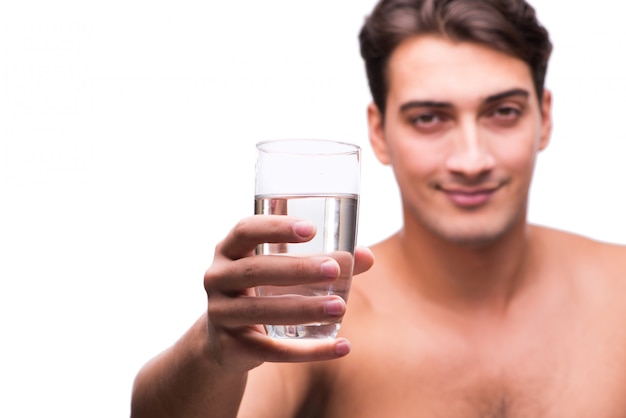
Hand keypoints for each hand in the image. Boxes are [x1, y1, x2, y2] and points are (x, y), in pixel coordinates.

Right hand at [203, 215, 373, 372]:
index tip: (311, 229)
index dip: (276, 228)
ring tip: (340, 307)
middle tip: (335, 269)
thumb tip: (367, 256)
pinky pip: (270, 351)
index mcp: (229, 250)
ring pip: (261, 311)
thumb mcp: (283, 271)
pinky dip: (308, 352)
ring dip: (304, 309)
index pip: (247, 230)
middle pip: (255, 269)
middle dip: (298, 269)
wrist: (223, 340)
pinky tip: (342, 347)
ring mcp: (220, 313)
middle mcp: (217, 277)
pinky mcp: (230, 347)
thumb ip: (322, 261)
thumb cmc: (261, 291)